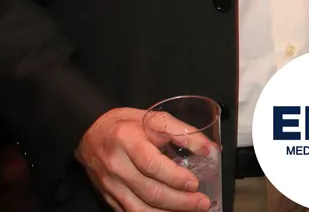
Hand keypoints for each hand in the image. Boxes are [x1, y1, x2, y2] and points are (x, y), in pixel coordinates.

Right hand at [75, 107, 211, 211]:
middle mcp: (117, 166)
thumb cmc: (126, 123)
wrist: (90, 133)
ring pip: (140, 208)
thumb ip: (180, 131)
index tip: (194, 183)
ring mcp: (111, 186)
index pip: (152, 165)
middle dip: (178, 201)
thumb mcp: (152, 117)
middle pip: (149, 191)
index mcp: (127, 141)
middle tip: (201, 203)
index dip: (174, 177)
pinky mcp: (109, 198)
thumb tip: (208, 148)